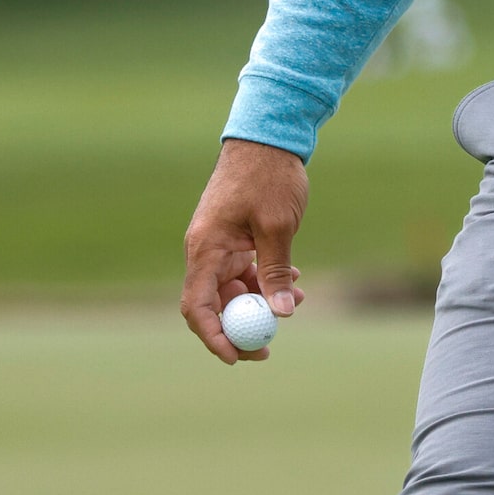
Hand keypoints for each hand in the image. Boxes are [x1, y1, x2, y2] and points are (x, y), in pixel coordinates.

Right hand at [180, 137, 308, 362]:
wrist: (269, 138)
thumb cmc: (269, 176)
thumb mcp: (277, 226)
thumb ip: (275, 271)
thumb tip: (280, 313)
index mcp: (205, 247)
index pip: (197, 305)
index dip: (213, 336)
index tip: (236, 357)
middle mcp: (206, 250)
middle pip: (214, 305)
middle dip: (240, 328)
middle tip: (268, 349)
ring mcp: (219, 245)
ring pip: (233, 290)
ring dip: (260, 303)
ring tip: (296, 302)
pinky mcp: (234, 240)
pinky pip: (244, 273)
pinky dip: (265, 281)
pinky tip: (293, 283)